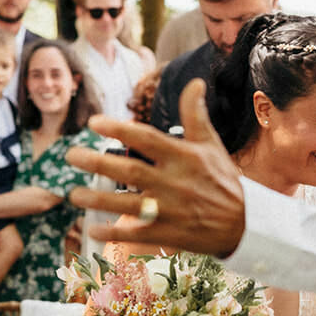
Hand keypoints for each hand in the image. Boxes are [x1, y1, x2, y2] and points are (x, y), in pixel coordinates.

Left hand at [66, 79, 245, 255]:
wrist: (244, 224)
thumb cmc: (223, 180)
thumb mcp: (211, 145)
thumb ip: (196, 114)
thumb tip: (194, 82)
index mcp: (183, 157)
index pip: (147, 139)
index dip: (120, 129)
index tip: (94, 122)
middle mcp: (174, 182)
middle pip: (130, 172)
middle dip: (98, 164)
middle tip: (71, 156)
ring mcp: (170, 210)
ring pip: (128, 204)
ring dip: (99, 201)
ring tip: (74, 194)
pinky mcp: (170, 233)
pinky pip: (137, 234)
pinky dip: (115, 233)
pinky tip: (94, 229)